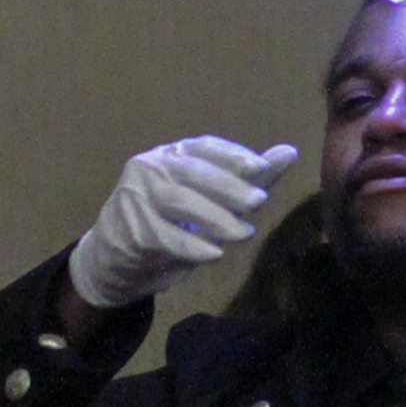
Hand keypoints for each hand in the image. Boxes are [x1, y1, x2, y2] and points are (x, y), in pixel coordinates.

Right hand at [65, 137, 300, 310]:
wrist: (116, 259)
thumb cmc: (171, 222)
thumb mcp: (211, 198)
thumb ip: (247, 177)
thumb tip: (289, 152)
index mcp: (170, 154)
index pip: (204, 147)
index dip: (232, 155)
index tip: (261, 167)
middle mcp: (149, 168)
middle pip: (192, 172)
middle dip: (228, 186)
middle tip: (259, 202)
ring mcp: (136, 198)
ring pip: (179, 201)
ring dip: (216, 218)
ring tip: (244, 233)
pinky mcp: (130, 230)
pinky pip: (166, 236)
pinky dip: (193, 245)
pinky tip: (215, 254)